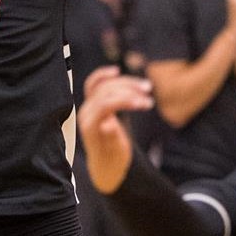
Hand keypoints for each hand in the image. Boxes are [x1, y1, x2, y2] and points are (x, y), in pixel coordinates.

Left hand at [77, 67, 153, 193]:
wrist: (106, 164)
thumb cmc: (113, 160)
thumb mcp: (116, 153)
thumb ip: (111, 138)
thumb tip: (108, 125)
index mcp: (90, 127)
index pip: (105, 105)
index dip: (125, 101)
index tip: (145, 104)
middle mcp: (86, 113)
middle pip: (106, 92)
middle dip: (129, 93)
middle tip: (149, 102)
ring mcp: (88, 107)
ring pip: (105, 85)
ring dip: (126, 83)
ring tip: (147, 88)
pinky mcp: (92, 104)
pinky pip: (94, 85)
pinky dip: (104, 76)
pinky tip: (116, 71)